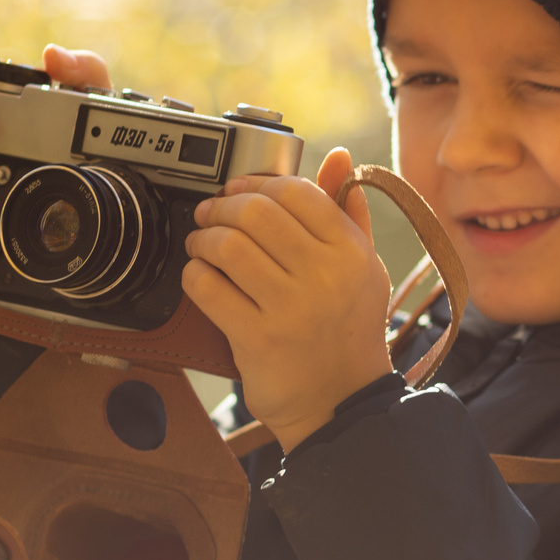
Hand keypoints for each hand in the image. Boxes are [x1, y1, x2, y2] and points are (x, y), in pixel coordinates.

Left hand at [183, 145, 395, 451]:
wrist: (340, 402)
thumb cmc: (349, 331)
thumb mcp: (364, 269)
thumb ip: (349, 213)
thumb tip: (336, 158)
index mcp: (352, 252)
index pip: (297, 192)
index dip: (258, 182)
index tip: (239, 190)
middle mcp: (325, 277)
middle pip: (256, 212)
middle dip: (223, 206)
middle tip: (211, 215)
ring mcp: (290, 309)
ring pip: (228, 246)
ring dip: (203, 238)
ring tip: (202, 245)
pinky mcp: (257, 339)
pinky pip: (210, 288)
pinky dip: (195, 275)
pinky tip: (200, 276)